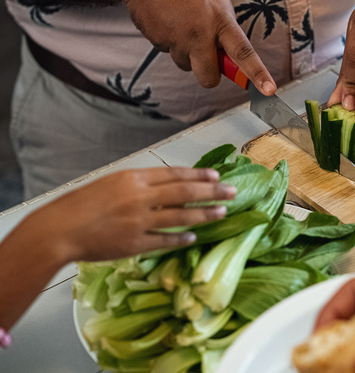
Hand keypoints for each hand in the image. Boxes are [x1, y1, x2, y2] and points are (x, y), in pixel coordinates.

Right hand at [28, 167, 235, 262]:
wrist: (58, 230)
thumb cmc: (79, 205)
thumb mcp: (110, 183)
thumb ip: (137, 184)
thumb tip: (165, 186)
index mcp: (133, 178)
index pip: (174, 174)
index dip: (198, 174)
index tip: (216, 175)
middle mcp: (141, 197)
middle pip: (185, 192)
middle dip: (212, 191)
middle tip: (233, 191)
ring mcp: (140, 221)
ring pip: (182, 215)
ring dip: (205, 214)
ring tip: (222, 212)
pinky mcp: (136, 243)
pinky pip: (166, 240)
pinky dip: (182, 238)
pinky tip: (194, 237)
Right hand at [120, 0, 275, 94]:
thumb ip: (225, 21)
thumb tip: (229, 43)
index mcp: (220, 20)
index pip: (243, 53)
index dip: (257, 74)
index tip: (268, 90)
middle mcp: (200, 34)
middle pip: (209, 77)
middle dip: (209, 74)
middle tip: (207, 57)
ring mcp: (177, 41)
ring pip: (186, 65)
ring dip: (187, 53)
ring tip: (183, 25)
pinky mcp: (158, 42)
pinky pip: (169, 52)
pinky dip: (170, 42)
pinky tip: (169, 21)